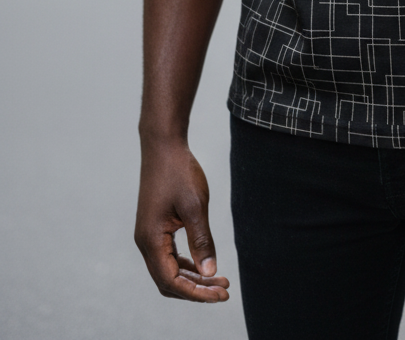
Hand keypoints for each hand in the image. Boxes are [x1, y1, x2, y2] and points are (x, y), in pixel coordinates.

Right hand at [135, 139, 229, 301]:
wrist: (163, 145)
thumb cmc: (179, 171)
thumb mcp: (195, 206)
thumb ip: (202, 241)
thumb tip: (210, 273)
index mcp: (151, 240)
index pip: (172, 281)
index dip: (197, 293)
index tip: (222, 294)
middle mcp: (145, 242)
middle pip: (168, 281)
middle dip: (196, 290)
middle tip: (224, 290)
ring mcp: (148, 235)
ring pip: (168, 270)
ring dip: (192, 278)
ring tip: (219, 281)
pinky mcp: (154, 227)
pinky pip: (168, 256)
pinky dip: (186, 264)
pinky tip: (203, 264)